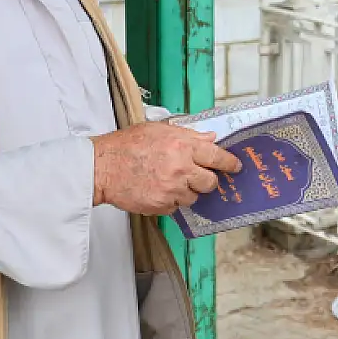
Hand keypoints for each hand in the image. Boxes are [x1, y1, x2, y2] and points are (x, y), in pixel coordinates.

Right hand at [91, 121, 242, 214]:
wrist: (102, 167)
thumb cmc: (127, 145)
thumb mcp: (159, 130)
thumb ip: (188, 135)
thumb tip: (210, 138)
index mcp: (182, 146)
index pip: (217, 157)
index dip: (229, 163)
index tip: (235, 167)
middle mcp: (181, 168)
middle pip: (210, 182)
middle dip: (206, 180)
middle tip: (195, 176)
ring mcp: (171, 190)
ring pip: (194, 197)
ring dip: (187, 192)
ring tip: (169, 182)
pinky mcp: (161, 206)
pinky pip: (175, 208)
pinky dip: (170, 201)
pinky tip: (157, 190)